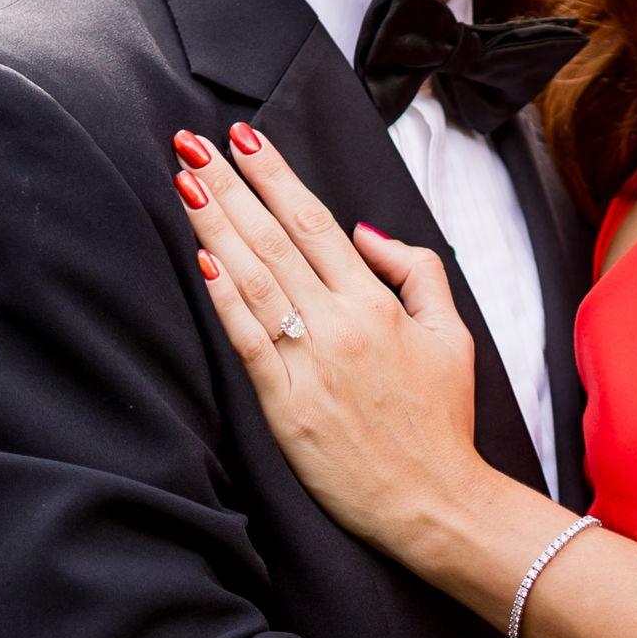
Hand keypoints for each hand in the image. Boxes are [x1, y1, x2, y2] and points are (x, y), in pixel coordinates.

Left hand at [171, 127, 481, 547]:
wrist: (434, 500)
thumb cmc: (441, 419)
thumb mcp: (453, 334)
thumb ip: (416, 271)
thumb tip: (364, 232)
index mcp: (376, 303)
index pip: (314, 221)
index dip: (274, 175)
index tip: (243, 137)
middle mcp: (339, 325)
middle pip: (272, 239)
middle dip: (228, 184)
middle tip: (190, 142)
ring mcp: (309, 364)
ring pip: (252, 279)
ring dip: (214, 226)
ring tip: (183, 182)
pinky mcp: (284, 406)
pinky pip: (247, 341)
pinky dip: (223, 297)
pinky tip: (201, 259)